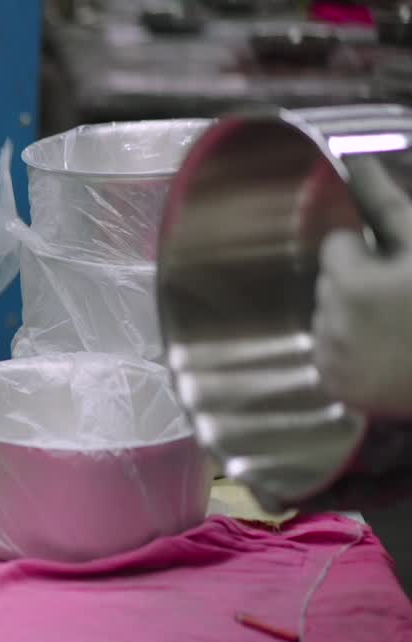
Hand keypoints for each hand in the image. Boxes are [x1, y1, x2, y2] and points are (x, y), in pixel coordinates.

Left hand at [313, 154, 411, 418]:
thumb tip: (354, 160)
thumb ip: (385, 204)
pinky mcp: (338, 389)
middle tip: (404, 297)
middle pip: (329, 283)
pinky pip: (330, 355)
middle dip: (361, 283)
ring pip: (329, 318)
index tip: (397, 264)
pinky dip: (351, 352)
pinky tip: (387, 353)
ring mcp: (333, 361)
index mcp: (352, 287)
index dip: (368, 252)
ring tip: (400, 327)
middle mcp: (332, 326)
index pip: (335, 247)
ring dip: (355, 317)